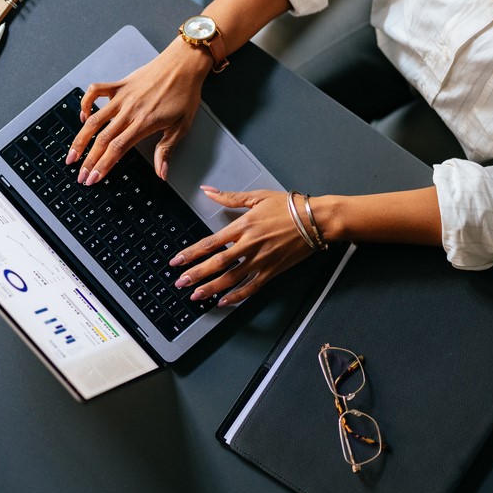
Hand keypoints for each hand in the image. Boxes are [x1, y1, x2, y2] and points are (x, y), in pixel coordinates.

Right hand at [67, 40, 211, 185]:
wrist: (184, 64)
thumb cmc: (185, 93)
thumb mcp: (181, 126)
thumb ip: (166, 150)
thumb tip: (161, 173)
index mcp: (144, 123)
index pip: (117, 149)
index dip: (103, 166)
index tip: (94, 178)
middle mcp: (130, 111)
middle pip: (102, 139)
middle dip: (89, 160)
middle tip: (80, 175)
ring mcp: (122, 96)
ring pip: (94, 120)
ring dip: (80, 139)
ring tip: (72, 154)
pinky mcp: (120, 84)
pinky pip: (95, 91)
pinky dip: (85, 103)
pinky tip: (83, 116)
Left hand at [170, 187, 317, 305]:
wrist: (315, 220)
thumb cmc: (288, 206)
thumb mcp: (257, 197)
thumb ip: (229, 197)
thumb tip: (208, 191)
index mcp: (243, 226)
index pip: (210, 243)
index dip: (191, 254)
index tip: (177, 261)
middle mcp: (249, 245)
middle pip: (216, 263)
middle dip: (195, 274)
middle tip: (180, 283)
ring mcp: (261, 260)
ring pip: (231, 278)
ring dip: (211, 288)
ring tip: (195, 296)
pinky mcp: (272, 270)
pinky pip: (251, 287)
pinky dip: (237, 296)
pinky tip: (224, 302)